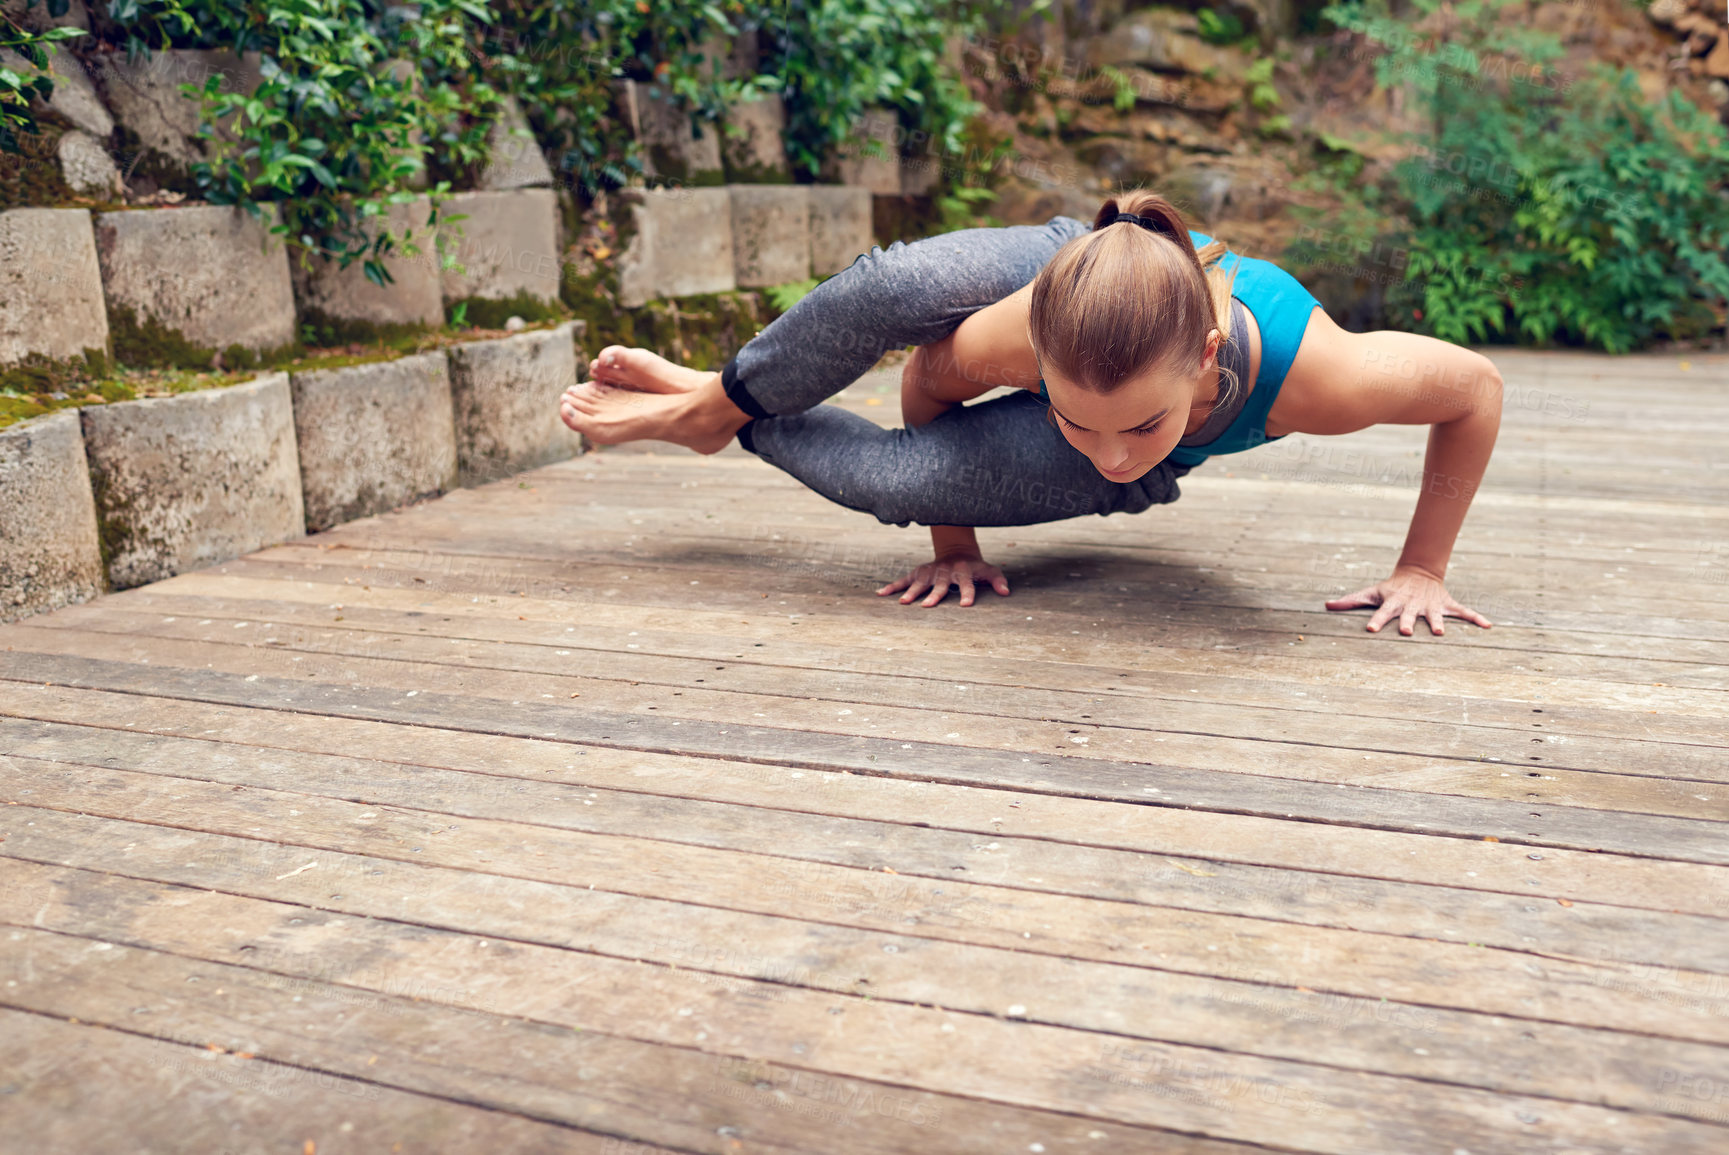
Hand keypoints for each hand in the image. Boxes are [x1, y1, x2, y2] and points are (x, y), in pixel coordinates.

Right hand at [877, 553, 1010, 607]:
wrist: (956, 551)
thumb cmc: (974, 567)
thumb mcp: (988, 570)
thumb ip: (997, 580)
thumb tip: (1006, 593)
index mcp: (964, 572)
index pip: (967, 583)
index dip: (968, 593)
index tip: (966, 605)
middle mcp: (945, 572)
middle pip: (940, 584)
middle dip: (934, 594)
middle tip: (927, 606)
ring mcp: (930, 572)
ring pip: (920, 582)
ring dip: (911, 591)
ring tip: (902, 603)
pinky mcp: (918, 572)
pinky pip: (904, 579)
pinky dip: (892, 586)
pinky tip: (880, 594)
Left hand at [1325, 566, 1491, 636]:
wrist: (1418, 573)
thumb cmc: (1389, 589)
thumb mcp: (1370, 593)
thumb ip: (1349, 601)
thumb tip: (1326, 605)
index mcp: (1393, 603)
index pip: (1381, 612)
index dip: (1375, 620)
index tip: (1369, 629)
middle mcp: (1412, 605)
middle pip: (1408, 615)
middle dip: (1407, 623)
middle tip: (1405, 632)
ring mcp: (1430, 605)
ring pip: (1435, 615)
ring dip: (1438, 622)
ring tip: (1440, 632)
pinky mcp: (1446, 605)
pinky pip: (1464, 612)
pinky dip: (1476, 618)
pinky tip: (1488, 626)